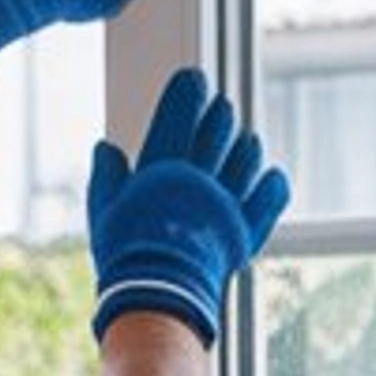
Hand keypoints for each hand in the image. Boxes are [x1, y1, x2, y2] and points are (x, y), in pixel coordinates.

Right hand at [85, 65, 286, 346]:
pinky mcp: (246, 227)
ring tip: (242, 143)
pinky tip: (268, 177)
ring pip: (249, 155)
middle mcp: (200, 176)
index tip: (193, 80)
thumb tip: (106, 148)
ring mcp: (227, 201)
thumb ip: (107, 175)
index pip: (182, 110)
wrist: (157, 295)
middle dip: (220, 113)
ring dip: (246, 144)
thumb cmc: (125, 253)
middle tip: (219, 111)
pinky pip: (272, 192)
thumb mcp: (103, 211)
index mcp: (163, 166)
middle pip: (221, 126)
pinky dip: (272, 181)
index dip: (190, 89)